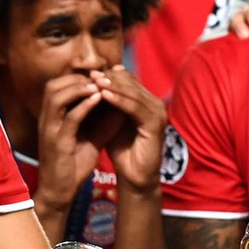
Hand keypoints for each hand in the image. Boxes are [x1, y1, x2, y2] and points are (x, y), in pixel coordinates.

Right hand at [35, 72, 117, 212]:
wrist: (60, 190)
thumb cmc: (74, 164)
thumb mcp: (92, 138)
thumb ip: (104, 122)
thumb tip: (122, 105)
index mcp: (53, 117)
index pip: (58, 86)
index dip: (78, 77)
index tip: (101, 76)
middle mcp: (48, 119)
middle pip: (53, 85)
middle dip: (77, 77)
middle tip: (101, 77)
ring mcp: (50, 129)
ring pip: (56, 95)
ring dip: (79, 86)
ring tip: (100, 84)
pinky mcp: (57, 142)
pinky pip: (69, 117)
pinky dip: (83, 105)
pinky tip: (98, 99)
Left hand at [98, 66, 166, 193]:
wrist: (134, 175)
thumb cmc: (121, 149)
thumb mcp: (110, 120)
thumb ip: (107, 102)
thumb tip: (92, 80)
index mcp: (147, 102)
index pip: (129, 81)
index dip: (110, 75)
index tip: (90, 72)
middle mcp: (156, 105)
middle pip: (132, 83)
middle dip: (110, 78)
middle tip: (91, 73)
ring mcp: (158, 114)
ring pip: (133, 93)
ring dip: (113, 86)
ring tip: (94, 81)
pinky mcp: (155, 125)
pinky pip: (135, 107)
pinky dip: (119, 100)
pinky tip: (103, 95)